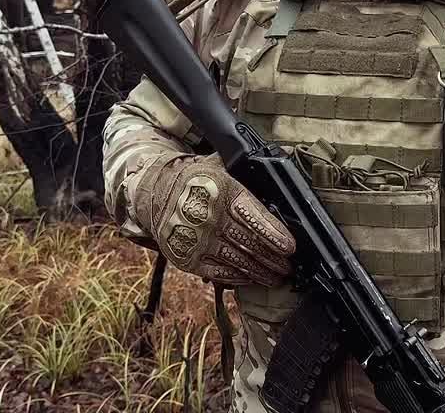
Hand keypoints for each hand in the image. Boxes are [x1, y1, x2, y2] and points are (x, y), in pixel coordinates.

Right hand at [135, 153, 295, 285]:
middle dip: (274, 258)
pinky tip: (250, 278)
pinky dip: (237, 277)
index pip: (254, 217)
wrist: (154, 193)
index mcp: (223, 192)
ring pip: (238, 261)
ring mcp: (198, 241)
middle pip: (250, 243)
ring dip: (261, 272)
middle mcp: (211, 218)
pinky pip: (218, 272)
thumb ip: (246, 172)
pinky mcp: (187, 258)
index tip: (290, 247)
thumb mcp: (219, 166)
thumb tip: (276, 169)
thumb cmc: (195, 179)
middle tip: (288, 266)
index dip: (275, 234)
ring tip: (276, 276)